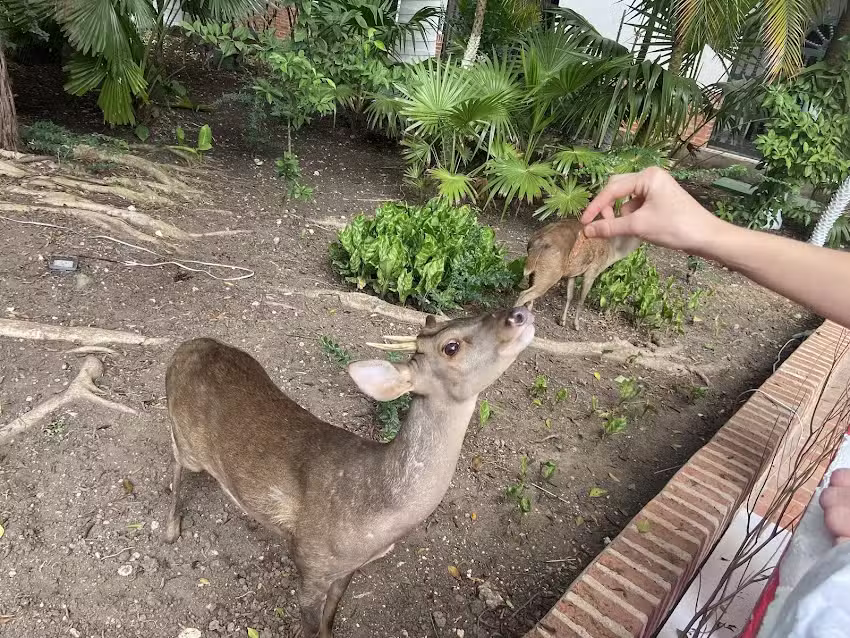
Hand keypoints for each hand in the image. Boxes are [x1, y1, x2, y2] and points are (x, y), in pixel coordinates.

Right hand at [580, 167, 723, 252]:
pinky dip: (631, 216)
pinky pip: (637, 204)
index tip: (584, 223)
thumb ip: (609, 227)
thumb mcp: (638, 226)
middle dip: (607, 208)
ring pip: (626, 198)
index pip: (612, 189)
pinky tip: (636, 228)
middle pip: (617, 189)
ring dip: (620, 214)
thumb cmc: (674, 227)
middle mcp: (651, 176)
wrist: (706, 237)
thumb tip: (586, 231)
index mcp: (647, 176)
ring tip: (623, 230)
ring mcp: (656, 187)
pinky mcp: (660, 198)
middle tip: (603, 226)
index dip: (596, 207)